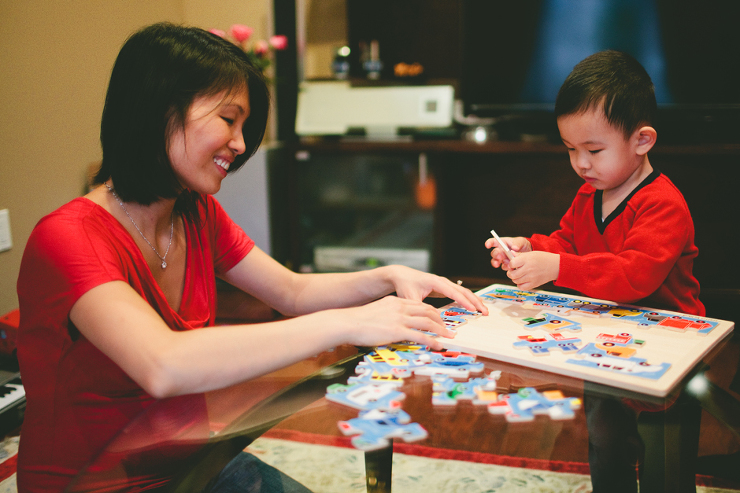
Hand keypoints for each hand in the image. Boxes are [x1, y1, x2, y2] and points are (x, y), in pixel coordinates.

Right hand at [339, 296, 453, 349]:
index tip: (438, 319)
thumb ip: (388, 314)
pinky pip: (420, 336)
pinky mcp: (397, 331)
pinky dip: (432, 341)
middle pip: (428, 311)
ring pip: (428, 322)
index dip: (432, 312)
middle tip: (447, 328)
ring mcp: (400, 319)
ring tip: (448, 337)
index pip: (419, 305)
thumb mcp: (376, 311)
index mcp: (395, 302)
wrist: (348, 323)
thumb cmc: (358, 321)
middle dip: (440, 320)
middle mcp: (400, 308)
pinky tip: (438, 345)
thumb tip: (393, 322)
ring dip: (441, 330)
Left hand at [384, 265, 488, 314]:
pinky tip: (474, 306)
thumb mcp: (410, 298)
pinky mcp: (443, 288)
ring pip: (463, 292)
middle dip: (475, 301)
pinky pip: (458, 294)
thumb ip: (420, 309)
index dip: (464, 301)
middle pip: (463, 291)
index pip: (454, 292)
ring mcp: (444, 284)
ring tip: (483, 310)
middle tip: (485, 312)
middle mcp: (442, 281)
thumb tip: (427, 321)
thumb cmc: (405, 284)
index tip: (473, 309)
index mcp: (436, 281)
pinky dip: (467, 300)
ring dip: (474, 300)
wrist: (401, 275)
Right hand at [484, 236, 530, 269]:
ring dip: (499, 263)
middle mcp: (501, 251)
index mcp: (502, 243)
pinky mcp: (506, 265)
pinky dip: (506, 268)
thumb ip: (518, 243)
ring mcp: (503, 259)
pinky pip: (503, 267)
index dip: (489, 243)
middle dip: (496, 255)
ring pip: (496, 261)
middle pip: (494, 253)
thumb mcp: (521, 241)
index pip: (493, 242)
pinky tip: (511, 267)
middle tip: (500, 257)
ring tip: (505, 263)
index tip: (487, 245)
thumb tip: (514, 247)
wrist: (528, 254)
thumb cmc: (523, 245)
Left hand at [506, 251, 559, 290]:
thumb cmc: (543, 258)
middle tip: (513, 270)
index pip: (512, 263)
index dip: (511, 264)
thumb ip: (520, 255)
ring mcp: (531, 277)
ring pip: (516, 281)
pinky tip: (522, 280)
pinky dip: (520, 285)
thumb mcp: (531, 253)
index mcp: (527, 260)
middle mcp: (528, 269)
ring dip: (515, 278)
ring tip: (519, 275)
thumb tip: (510, 253)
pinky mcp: (534, 284)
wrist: (555, 266)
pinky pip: (522, 287)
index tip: (513, 264)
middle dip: (510, 273)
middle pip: (512, 274)